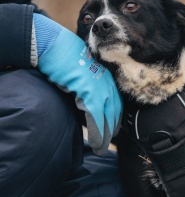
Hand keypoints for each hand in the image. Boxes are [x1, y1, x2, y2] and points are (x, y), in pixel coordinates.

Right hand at [33, 13, 121, 154]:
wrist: (56, 47)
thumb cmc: (65, 60)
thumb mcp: (82, 76)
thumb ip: (87, 90)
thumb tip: (85, 104)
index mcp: (107, 78)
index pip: (116, 103)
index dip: (115, 118)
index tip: (113, 130)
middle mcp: (108, 83)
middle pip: (115, 112)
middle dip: (112, 129)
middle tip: (107, 143)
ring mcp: (101, 87)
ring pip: (108, 117)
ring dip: (105, 136)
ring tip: (101, 148)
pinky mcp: (90, 92)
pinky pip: (96, 117)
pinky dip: (97, 132)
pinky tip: (96, 143)